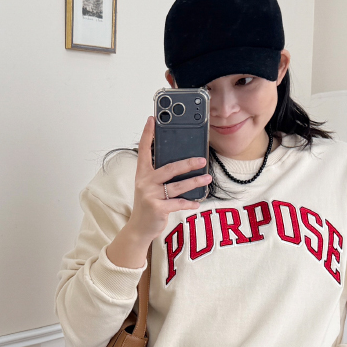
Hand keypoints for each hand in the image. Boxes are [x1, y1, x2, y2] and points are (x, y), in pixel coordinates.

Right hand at [105, 116, 211, 267]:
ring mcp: (151, 195)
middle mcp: (145, 182)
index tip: (152, 119)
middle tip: (202, 159)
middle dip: (187, 163)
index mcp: (143, 173)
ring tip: (207, 178)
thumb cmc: (148, 204)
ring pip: (177, 186)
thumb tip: (181, 163)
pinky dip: (189, 203)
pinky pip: (178, 203)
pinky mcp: (158, 208)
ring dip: (195, 182)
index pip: (144, 149)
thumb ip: (160, 174)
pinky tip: (197, 202)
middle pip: (169, 168)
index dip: (148, 134)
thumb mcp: (149, 186)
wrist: (139, 227)